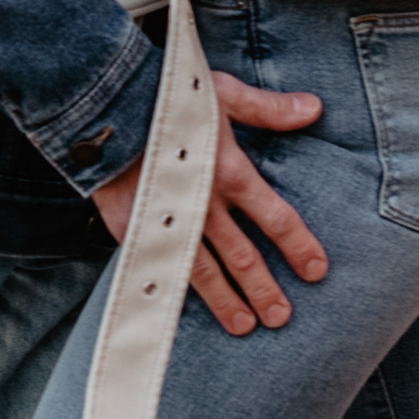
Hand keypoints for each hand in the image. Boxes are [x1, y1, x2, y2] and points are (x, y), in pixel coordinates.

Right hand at [94, 72, 326, 334]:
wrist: (102, 107)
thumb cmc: (165, 94)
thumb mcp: (222, 93)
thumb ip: (268, 108)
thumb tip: (315, 107)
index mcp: (231, 172)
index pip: (276, 218)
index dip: (299, 246)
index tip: (316, 271)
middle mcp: (204, 204)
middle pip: (243, 257)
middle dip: (265, 289)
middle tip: (281, 318)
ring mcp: (168, 221)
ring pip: (204, 272)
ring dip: (226, 300)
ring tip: (243, 326)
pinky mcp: (134, 228)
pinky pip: (161, 266)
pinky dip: (177, 290)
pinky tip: (186, 306)